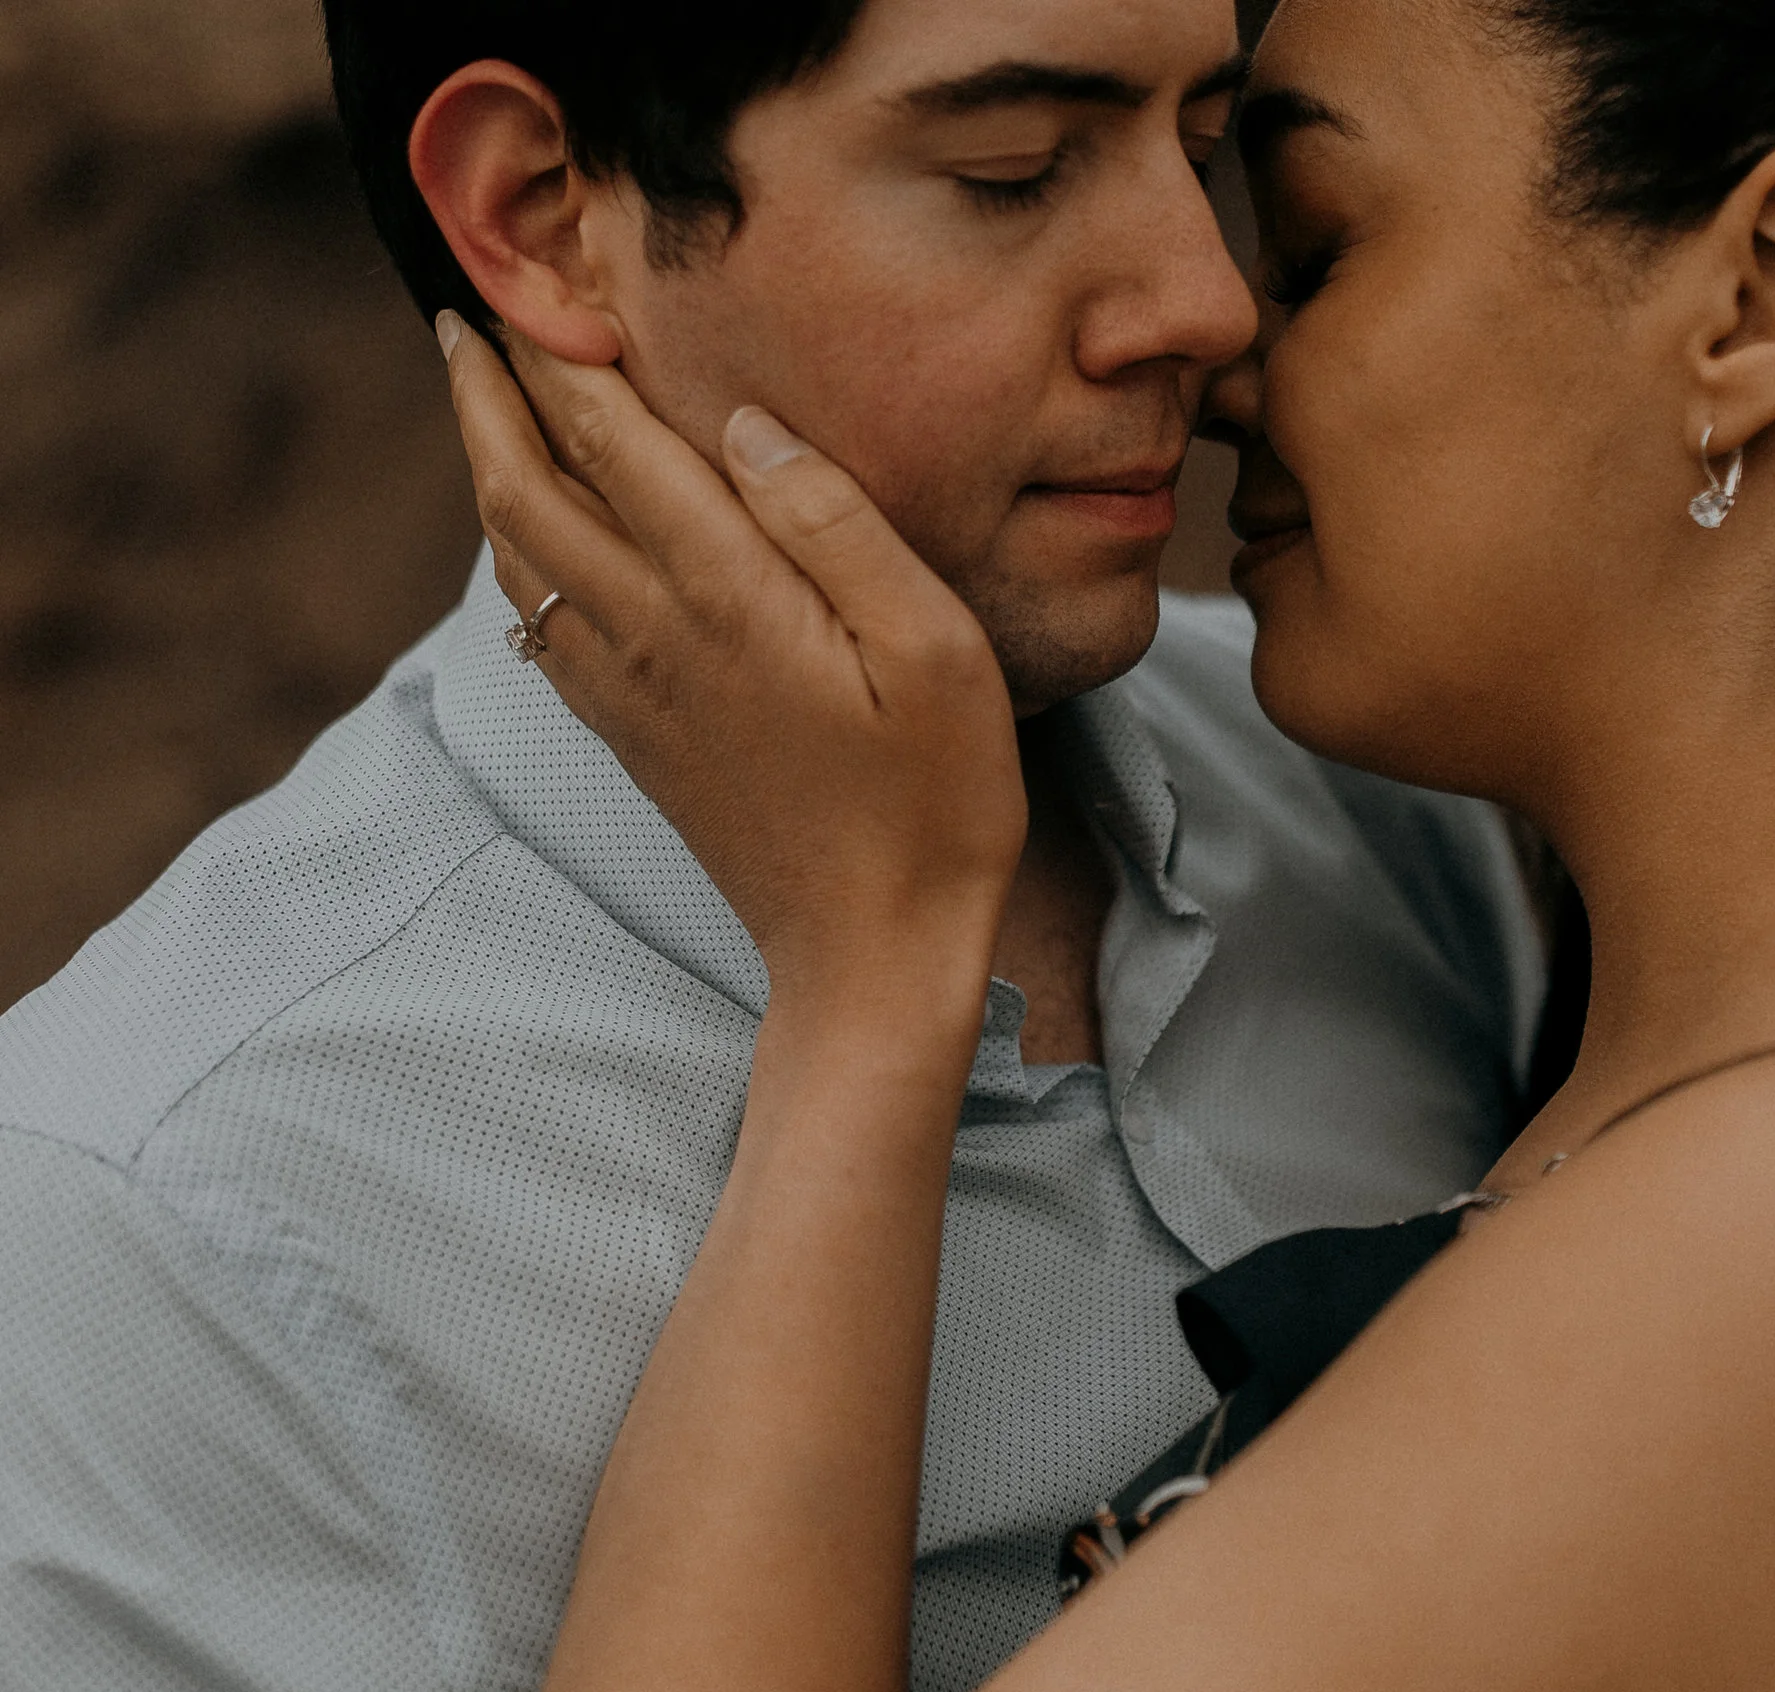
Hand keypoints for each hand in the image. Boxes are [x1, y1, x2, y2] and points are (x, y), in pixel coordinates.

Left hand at [438, 316, 1025, 1017]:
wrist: (873, 954)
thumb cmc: (934, 801)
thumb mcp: (933, 648)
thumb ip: (837, 524)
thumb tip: (746, 424)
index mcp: (726, 599)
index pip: (612, 442)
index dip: (561, 353)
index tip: (533, 278)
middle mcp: (654, 637)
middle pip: (526, 490)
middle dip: (488, 396)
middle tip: (466, 318)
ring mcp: (634, 694)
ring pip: (517, 557)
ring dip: (488, 467)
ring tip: (482, 404)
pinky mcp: (637, 740)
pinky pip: (539, 625)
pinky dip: (515, 554)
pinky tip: (528, 539)